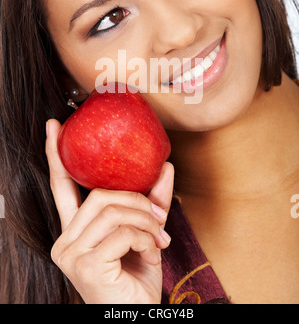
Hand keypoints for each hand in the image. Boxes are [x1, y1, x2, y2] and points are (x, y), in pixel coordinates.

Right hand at [46, 119, 173, 303]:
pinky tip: (153, 255)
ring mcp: (72, 254)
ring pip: (113, 211)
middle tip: (159, 218)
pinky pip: (123, 232)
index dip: (56, 155)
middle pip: (99, 195)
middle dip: (137, 201)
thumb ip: (151, 202)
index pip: (62, 186)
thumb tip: (164, 166)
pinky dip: (147, 238)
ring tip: (160, 239)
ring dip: (146, 221)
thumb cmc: (137, 279)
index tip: (55, 126)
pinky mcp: (86, 264)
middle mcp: (65, 241)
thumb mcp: (146, 235)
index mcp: (75, 231)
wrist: (138, 317)